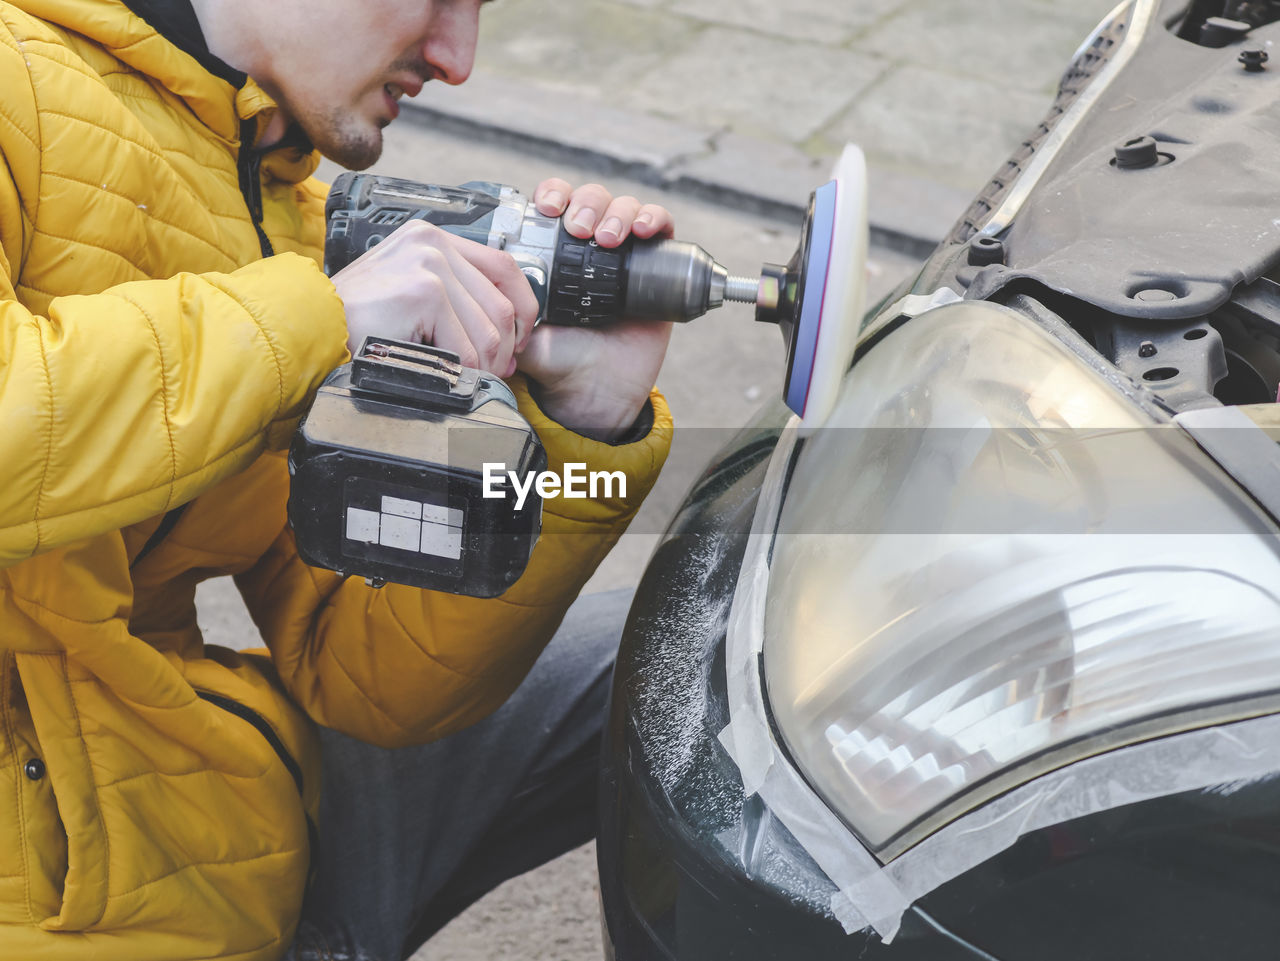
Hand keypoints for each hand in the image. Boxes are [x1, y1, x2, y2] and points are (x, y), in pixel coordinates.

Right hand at [330, 220, 538, 376]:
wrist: (309, 327)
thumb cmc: (353, 318)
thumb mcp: (405, 290)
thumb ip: (449, 293)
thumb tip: (501, 325)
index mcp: (431, 238)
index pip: (503, 265)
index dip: (522, 308)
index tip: (517, 338)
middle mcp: (433, 243)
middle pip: (502, 301)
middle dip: (505, 346)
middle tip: (496, 370)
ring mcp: (430, 265)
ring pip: (489, 329)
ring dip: (485, 364)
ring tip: (469, 377)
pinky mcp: (424, 293)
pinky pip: (466, 347)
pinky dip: (462, 371)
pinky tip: (446, 375)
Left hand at [517, 179, 674, 440]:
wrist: (594, 390)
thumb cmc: (555, 359)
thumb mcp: (518, 328)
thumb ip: (500, 306)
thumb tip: (482, 277)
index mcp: (553, 251)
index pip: (554, 201)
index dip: (553, 194)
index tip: (547, 209)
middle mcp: (588, 245)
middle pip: (590, 198)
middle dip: (586, 204)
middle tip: (580, 229)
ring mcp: (624, 253)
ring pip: (623, 206)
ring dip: (616, 212)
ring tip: (609, 239)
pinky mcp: (655, 266)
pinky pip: (660, 225)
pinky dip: (653, 218)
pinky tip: (642, 230)